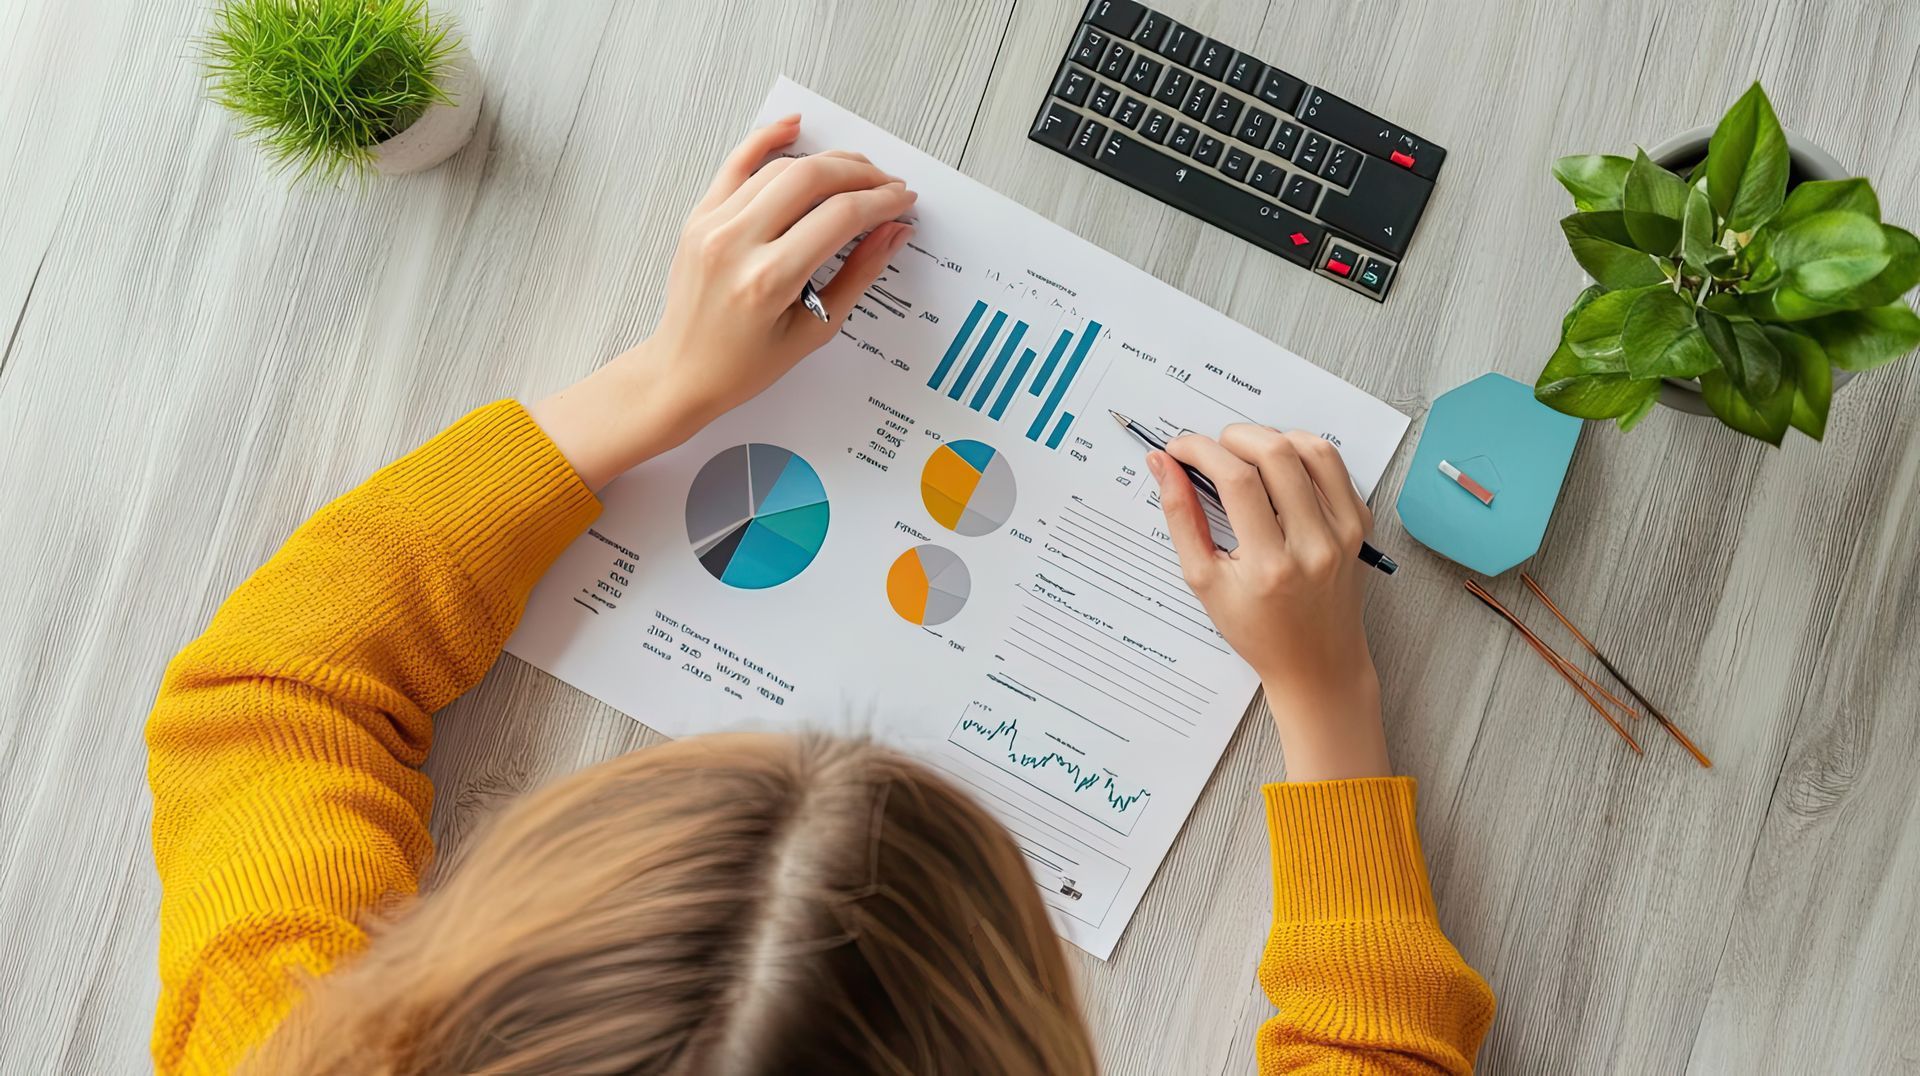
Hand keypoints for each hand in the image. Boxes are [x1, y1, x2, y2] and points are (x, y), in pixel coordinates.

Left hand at [530, 115, 916, 488]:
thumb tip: (892, 233)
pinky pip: (735, 164)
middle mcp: (736, 244)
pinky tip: (795, 127)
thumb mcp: (813, 330)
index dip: (881, 203)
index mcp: (768, 280)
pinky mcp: (699, 217)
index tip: (902, 201)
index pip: (840, 217)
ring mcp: (713, 225)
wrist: (682, 371)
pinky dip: (765, 139)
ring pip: (781, 168)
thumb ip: (857, 276)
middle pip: (812, 180)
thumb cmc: (742, 365)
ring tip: (856, 171)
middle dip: (861, 175)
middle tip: (888, 184)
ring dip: (826, 162)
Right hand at [1153, 425, 1388, 781]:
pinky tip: (1280, 467)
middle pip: (1276, 454)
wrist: (1318, 663)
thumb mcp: (1206, 582)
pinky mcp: (1360, 524)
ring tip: (1246, 454)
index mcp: (1270, 565)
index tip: (1180, 448)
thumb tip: (1164, 465)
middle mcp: (1314, 545)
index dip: (1201, 451)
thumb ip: (1182, 518)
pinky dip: (1302, 451)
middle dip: (1234, 436)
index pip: (1236, 481)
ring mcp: (1344, 532)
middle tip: (1212, 449)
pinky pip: (1334, 466)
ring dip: (1272, 437)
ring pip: (1312, 449)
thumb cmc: (1258, 631)